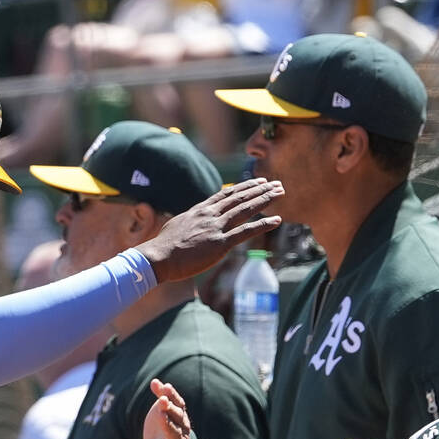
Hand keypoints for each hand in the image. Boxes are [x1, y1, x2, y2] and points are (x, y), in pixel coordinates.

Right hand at [137, 179, 283, 283]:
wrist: (158, 257)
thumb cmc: (163, 246)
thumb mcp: (177, 226)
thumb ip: (189, 221)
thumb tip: (191, 222)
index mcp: (200, 210)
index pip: (226, 194)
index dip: (244, 187)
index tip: (257, 182)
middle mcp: (210, 214)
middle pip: (240, 197)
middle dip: (260, 189)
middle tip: (277, 183)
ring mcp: (216, 228)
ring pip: (246, 209)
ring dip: (265, 200)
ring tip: (280, 193)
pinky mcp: (220, 244)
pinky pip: (246, 232)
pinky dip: (263, 225)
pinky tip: (277, 220)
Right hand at [138, 379, 191, 438]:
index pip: (173, 432)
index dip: (168, 424)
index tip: (162, 416)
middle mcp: (179, 429)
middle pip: (177, 416)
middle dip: (171, 409)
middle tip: (163, 401)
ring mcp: (175, 416)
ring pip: (177, 405)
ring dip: (171, 395)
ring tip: (162, 388)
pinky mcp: (168, 407)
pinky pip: (169, 397)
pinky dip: (162, 390)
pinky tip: (155, 383)